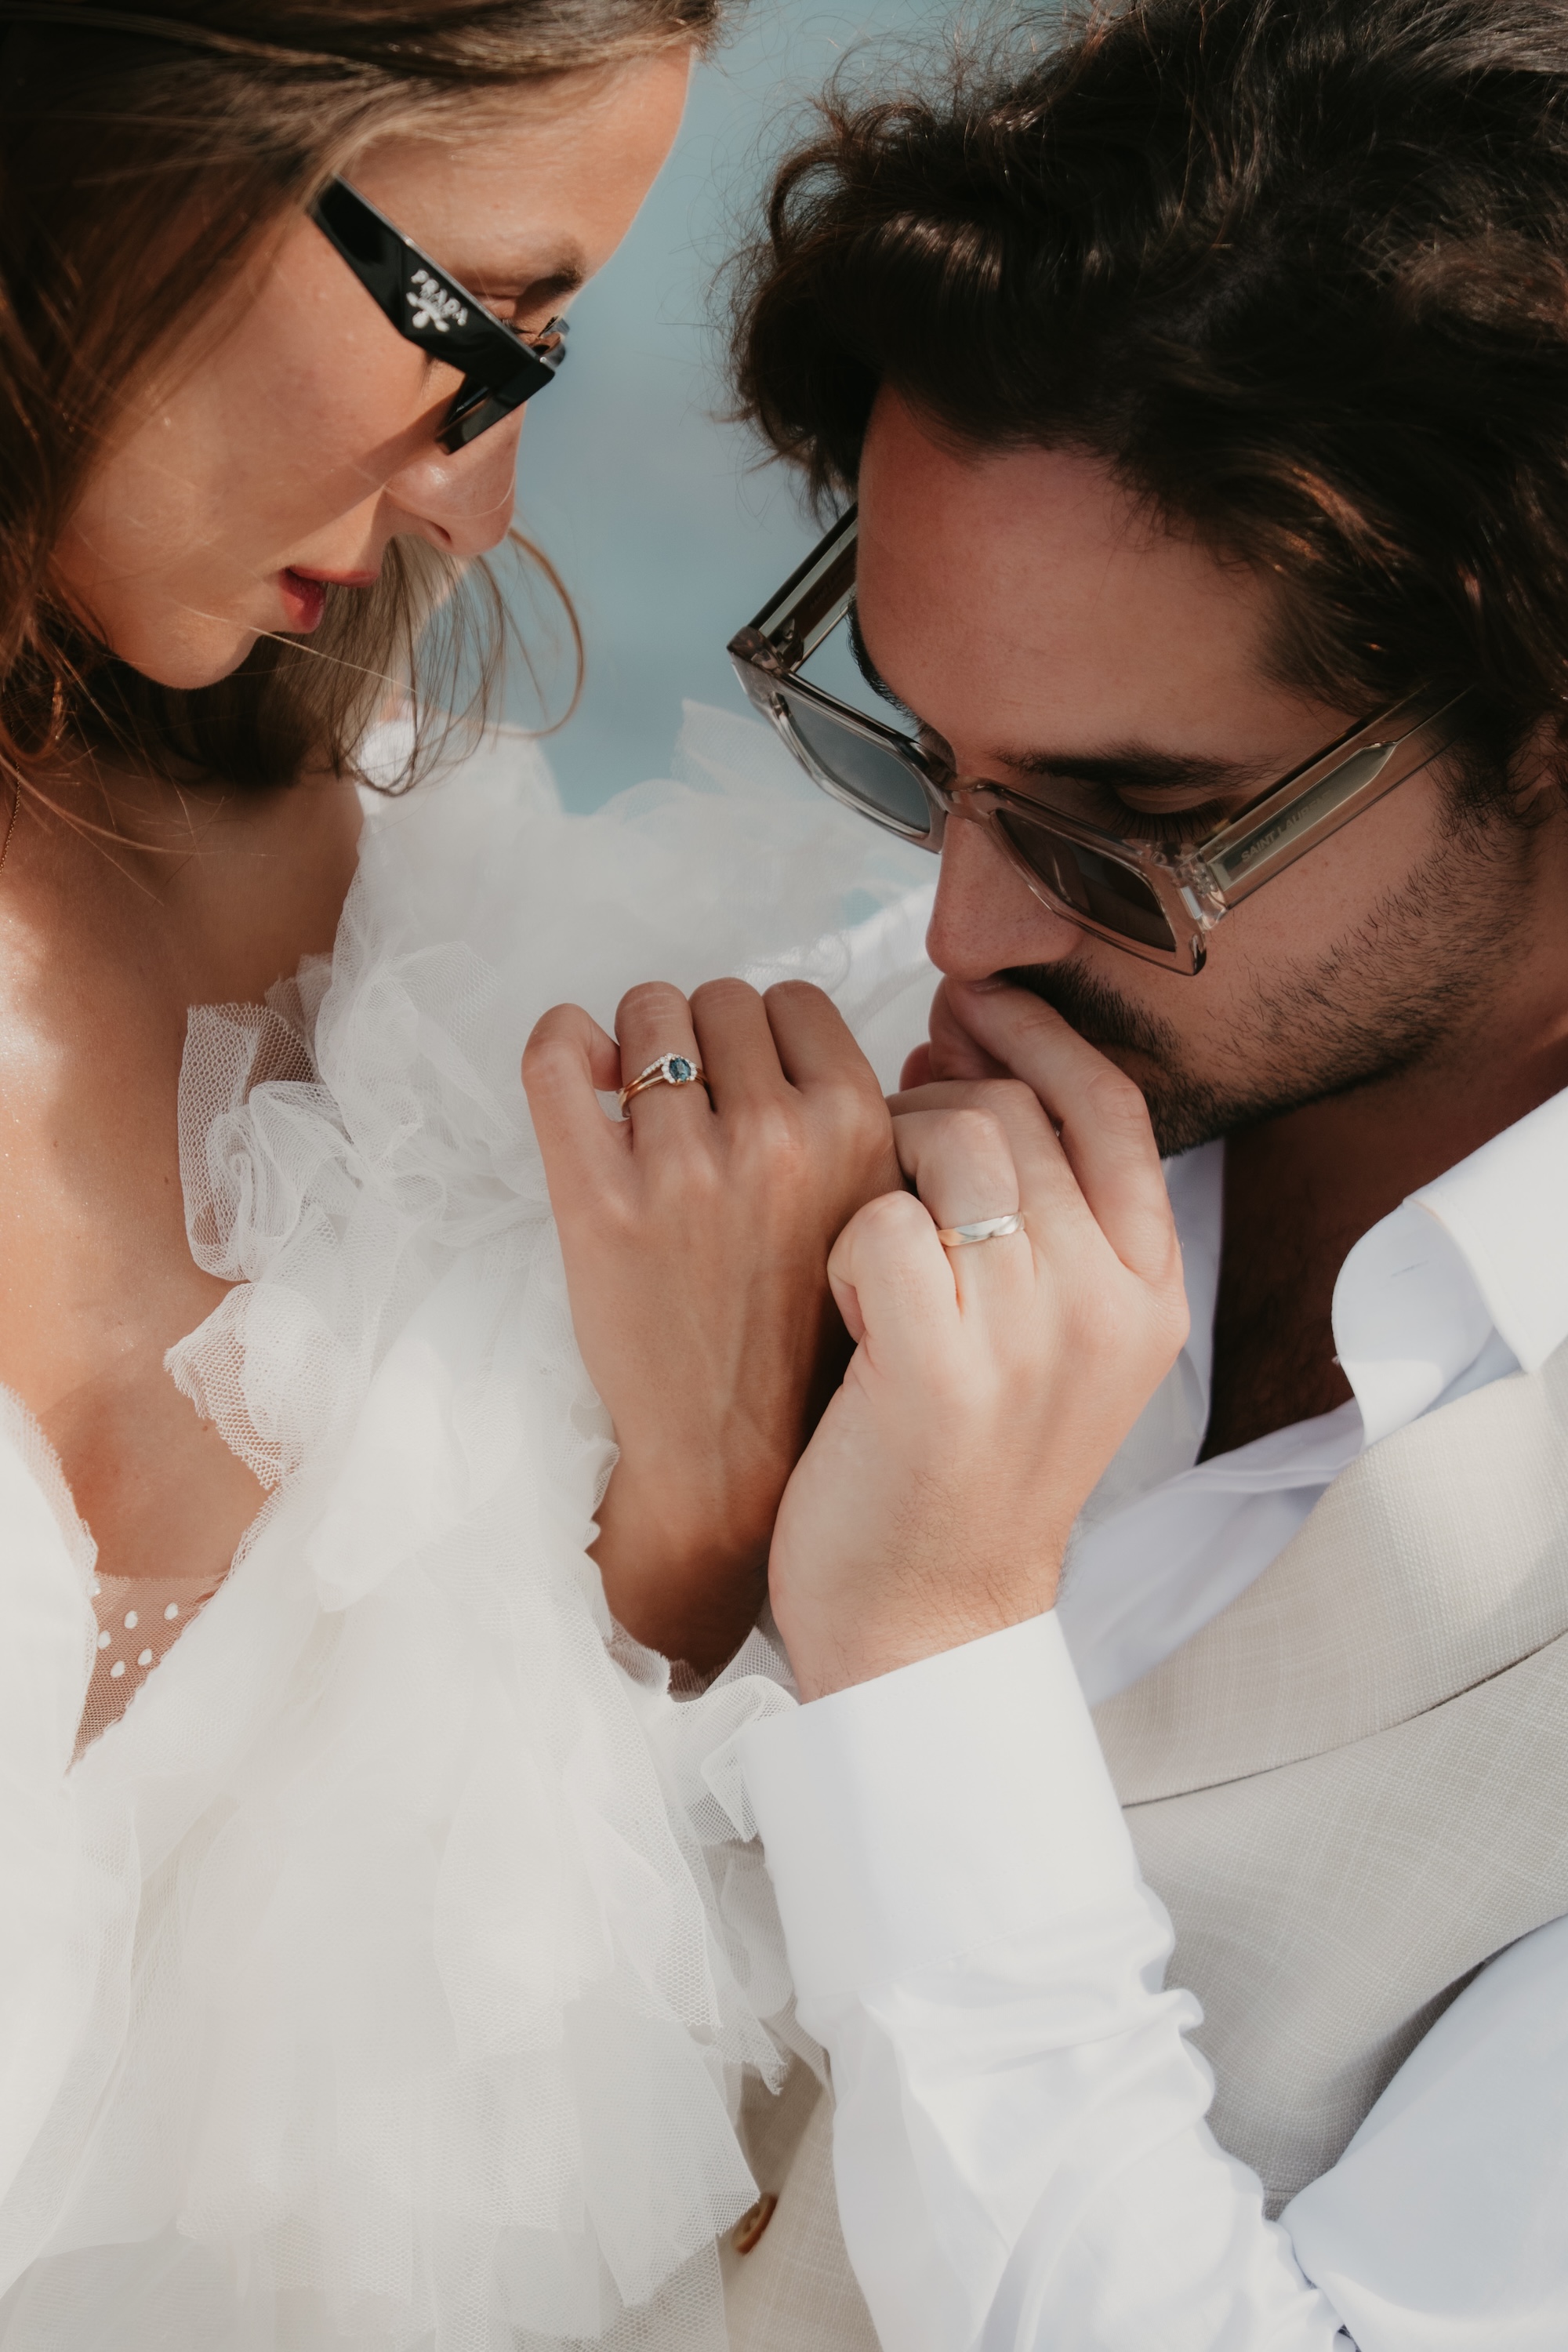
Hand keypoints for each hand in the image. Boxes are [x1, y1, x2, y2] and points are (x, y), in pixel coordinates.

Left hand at [523, 978, 898, 1671]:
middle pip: (720, 1000)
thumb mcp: (876, 1218)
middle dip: (704, 1041)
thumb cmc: (806, 1335)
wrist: (737, 1457)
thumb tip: (781, 1033)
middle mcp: (777, 1138)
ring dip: (639, 1047)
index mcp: (860, 1131)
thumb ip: (851, 1120)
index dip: (766, 1038)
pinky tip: (580, 1080)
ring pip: (647, 1016)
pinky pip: (557, 1056)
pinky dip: (561, 1043)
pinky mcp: (598, 1202)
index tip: (751, 1086)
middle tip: (697, 1109)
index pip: (795, 1002)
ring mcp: (684, 1168)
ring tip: (642, 1109)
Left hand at [769, 992, 1187, 1699]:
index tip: (969, 1003)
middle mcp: (1106, 1302)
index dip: (1036, 1035)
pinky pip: (879, 1219)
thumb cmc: (963, 1470)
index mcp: (1150, 1291)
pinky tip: (846, 1302)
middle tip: (879, 1121)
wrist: (927, 1622)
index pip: (1111, 1103)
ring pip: (948, 1144)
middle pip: (1015, 1111)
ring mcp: (1028, 1334)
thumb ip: (1045, 1220)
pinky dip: (845, 1244)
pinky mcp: (938, 1367)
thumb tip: (965, 1068)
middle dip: (931, 1097)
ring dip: (881, 1164)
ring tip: (863, 1234)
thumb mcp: (1055, 1341)